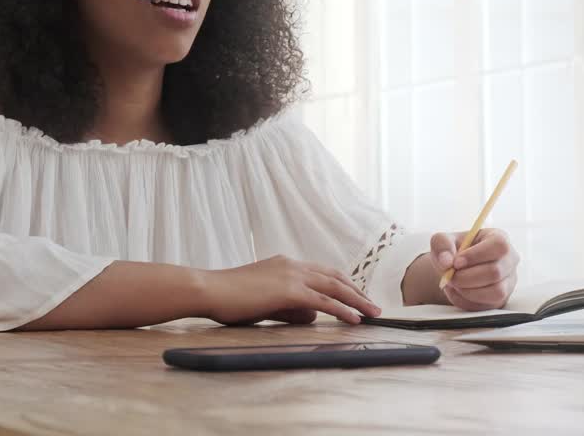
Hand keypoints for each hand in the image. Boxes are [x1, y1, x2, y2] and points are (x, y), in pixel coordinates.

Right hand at [200, 255, 380, 325]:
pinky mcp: (289, 290)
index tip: (356, 294)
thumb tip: (313, 316)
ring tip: (373, 312)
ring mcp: (292, 275)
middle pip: (335, 276)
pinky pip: (324, 301)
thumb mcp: (264, 302)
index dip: (342, 283)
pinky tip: (354, 319)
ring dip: (357, 300)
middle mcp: (292, 265)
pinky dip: (342, 309)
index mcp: (285, 264)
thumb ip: (290, 307)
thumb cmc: (229, 298)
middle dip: (356, 290)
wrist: (209, 289)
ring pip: (334, 287)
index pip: (322, 272)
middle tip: (373, 304)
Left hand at [429, 229, 518, 310]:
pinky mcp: (501, 299)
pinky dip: (466, 301)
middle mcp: (509, 260)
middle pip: (495, 272)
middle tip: (450, 276)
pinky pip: (487, 306)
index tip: (456, 262)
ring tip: (454, 284)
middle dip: (467, 277)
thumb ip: (442, 245)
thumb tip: (446, 262)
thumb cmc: (453, 251)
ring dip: (468, 291)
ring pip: (495, 292)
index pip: (499, 245)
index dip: (477, 255)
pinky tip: (456, 292)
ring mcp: (508, 281)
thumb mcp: (443, 241)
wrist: (454, 270)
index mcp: (499, 238)